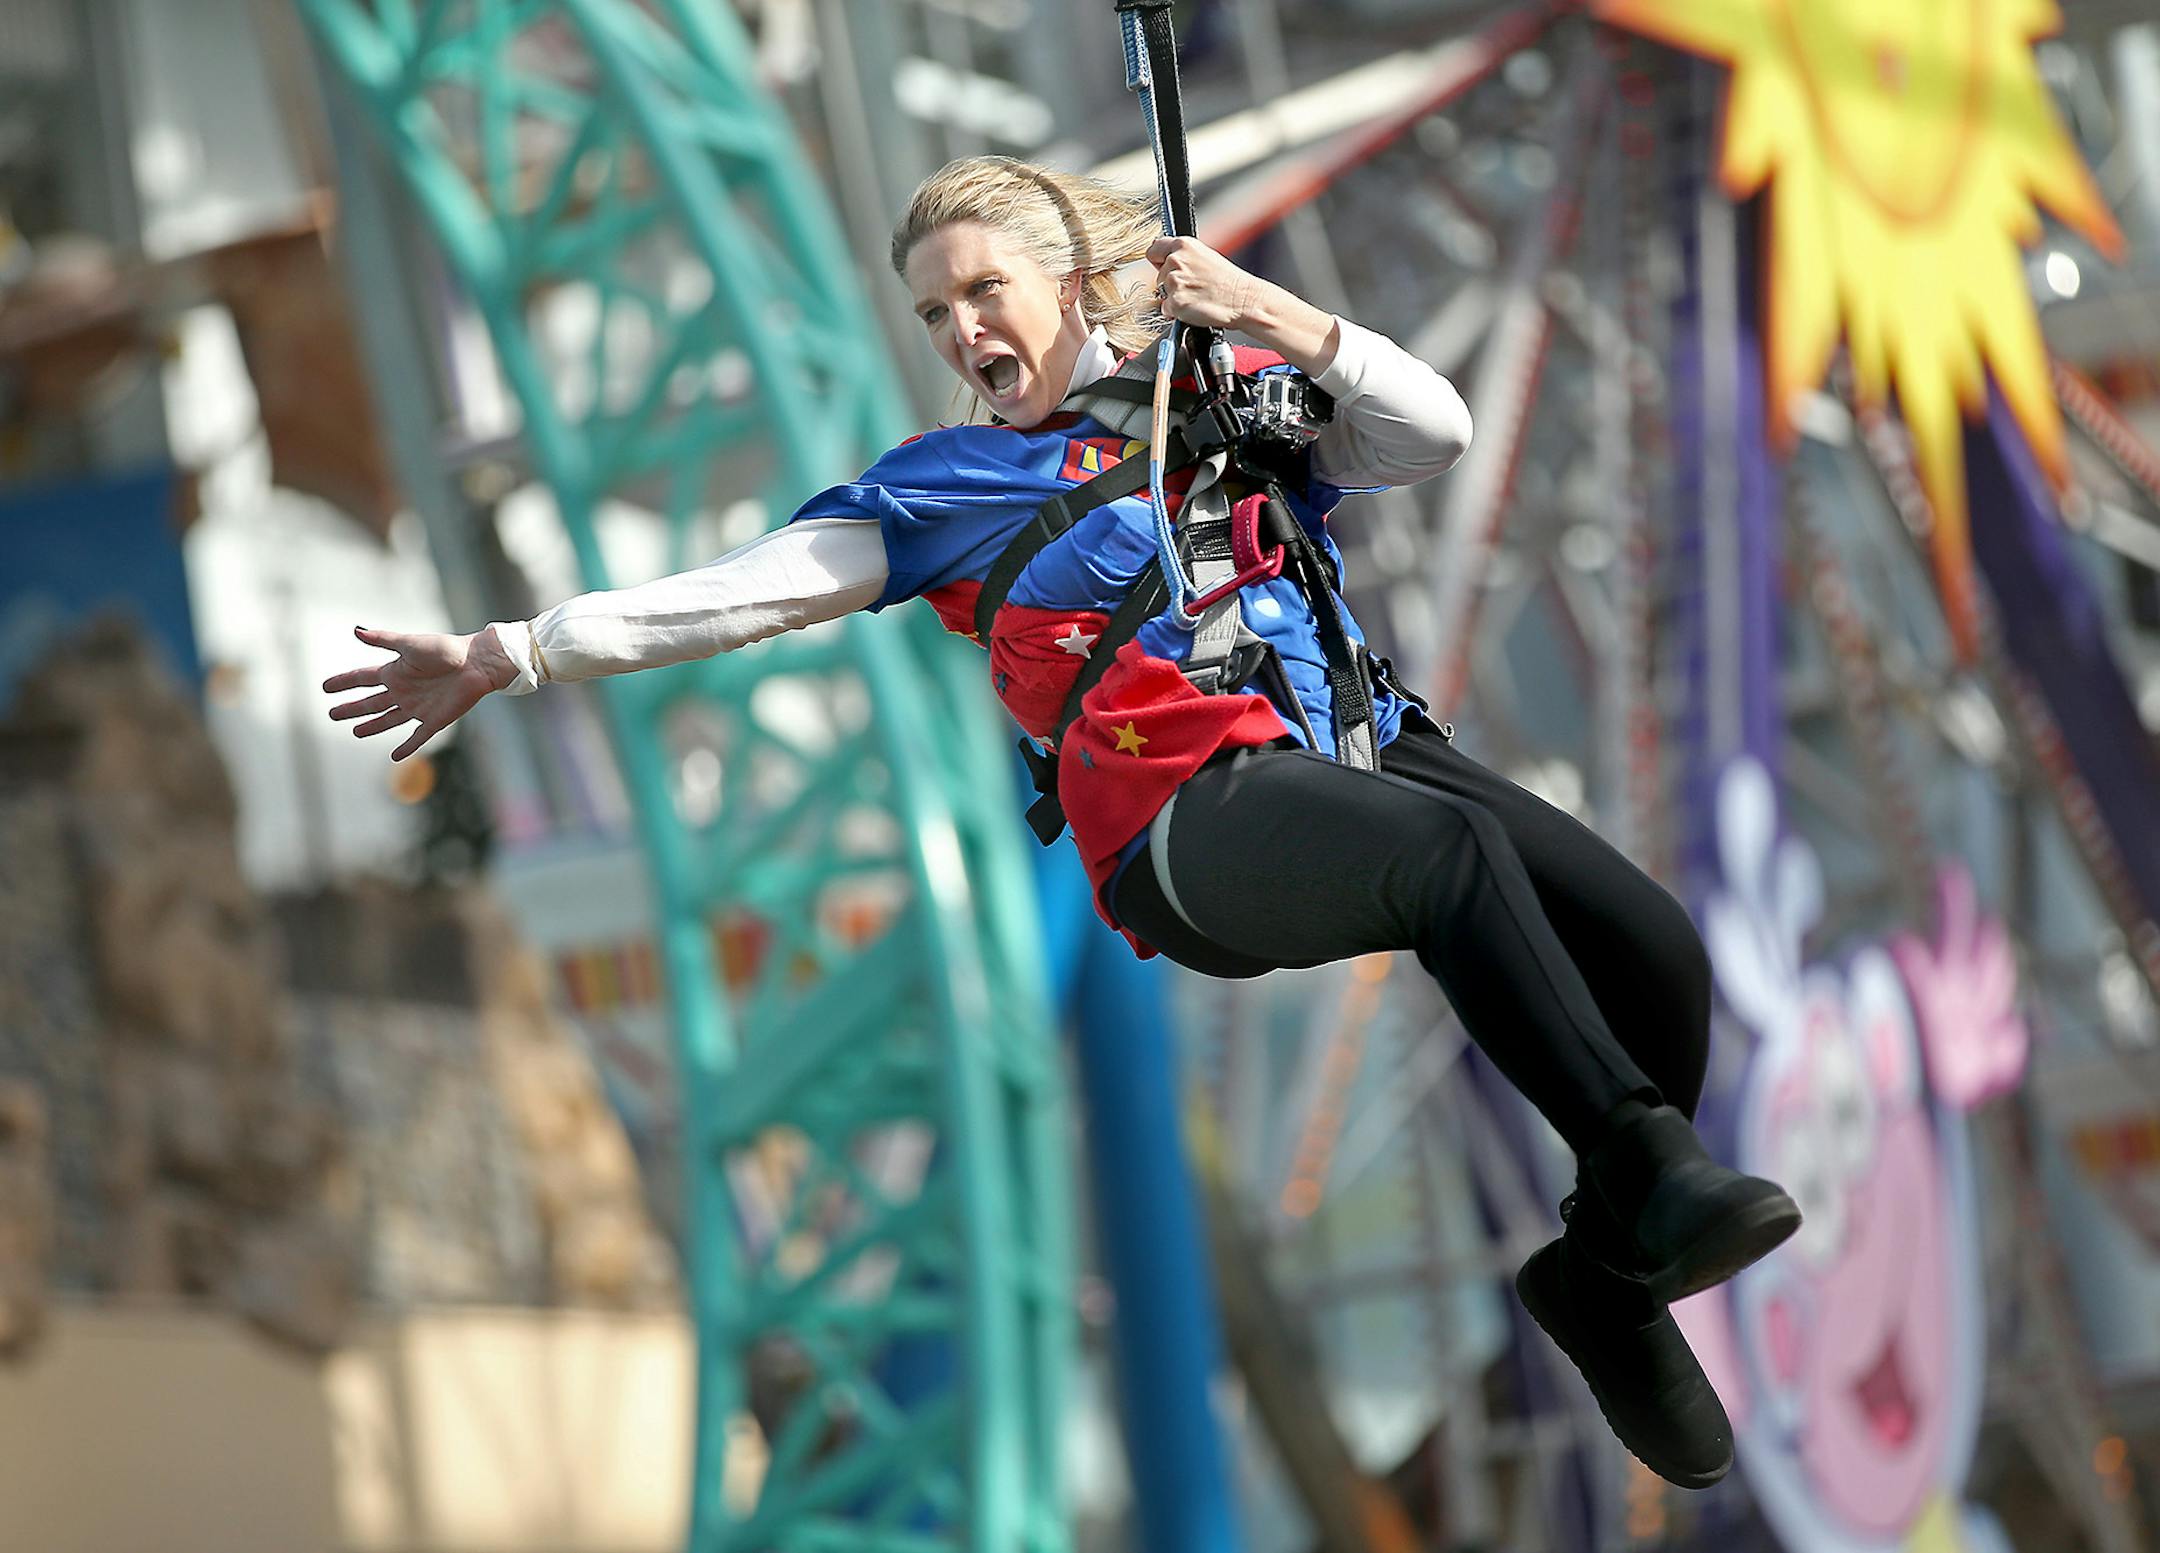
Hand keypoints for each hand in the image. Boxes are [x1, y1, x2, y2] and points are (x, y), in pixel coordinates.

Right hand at [323, 625, 508, 761]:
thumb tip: (356, 630)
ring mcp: (418, 707)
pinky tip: (395, 756)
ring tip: (355, 731)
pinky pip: (417, 737)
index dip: (344, 683)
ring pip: (388, 720)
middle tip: (332, 714)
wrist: (476, 663)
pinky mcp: (435, 720)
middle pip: (371, 702)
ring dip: (372, 726)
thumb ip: (384, 640)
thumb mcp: (410, 644)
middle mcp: (404, 690)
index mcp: (396, 672)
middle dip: (351, 708)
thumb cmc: (445, 650)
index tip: (325, 687)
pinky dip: (406, 747)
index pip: (362, 679)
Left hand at [1147, 236, 1338, 374]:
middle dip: (1170, 284)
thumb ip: (1183, 256)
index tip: (1165, 269)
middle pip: (1158, 276)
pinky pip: (1166, 310)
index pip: (1153, 250)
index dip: (1159, 262)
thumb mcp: (1206, 256)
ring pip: (1162, 293)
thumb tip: (1164, 260)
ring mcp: (1174, 282)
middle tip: (1193, 288)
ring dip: (1174, 298)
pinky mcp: (1175, 302)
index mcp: (1183, 245)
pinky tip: (1194, 307)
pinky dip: (1177, 313)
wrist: (1243, 300)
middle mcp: (1176, 260)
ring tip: (1196, 297)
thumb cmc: (1229, 282)